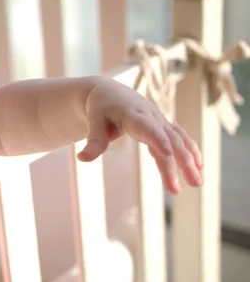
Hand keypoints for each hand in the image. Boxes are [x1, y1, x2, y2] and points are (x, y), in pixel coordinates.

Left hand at [76, 78, 203, 193]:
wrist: (109, 91)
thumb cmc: (100, 108)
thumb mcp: (94, 122)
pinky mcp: (162, 124)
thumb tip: (82, 159)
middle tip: (178, 190)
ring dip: (188, 161)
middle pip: (166, 140)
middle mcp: (150, 116)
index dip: (157, 139)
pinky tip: (199, 167)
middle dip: (176, 163)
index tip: (168, 153)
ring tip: (196, 183)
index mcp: (131, 114)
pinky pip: (180, 137)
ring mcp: (159, 120)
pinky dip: (190, 150)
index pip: (146, 127)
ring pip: (177, 140)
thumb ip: (93, 141)